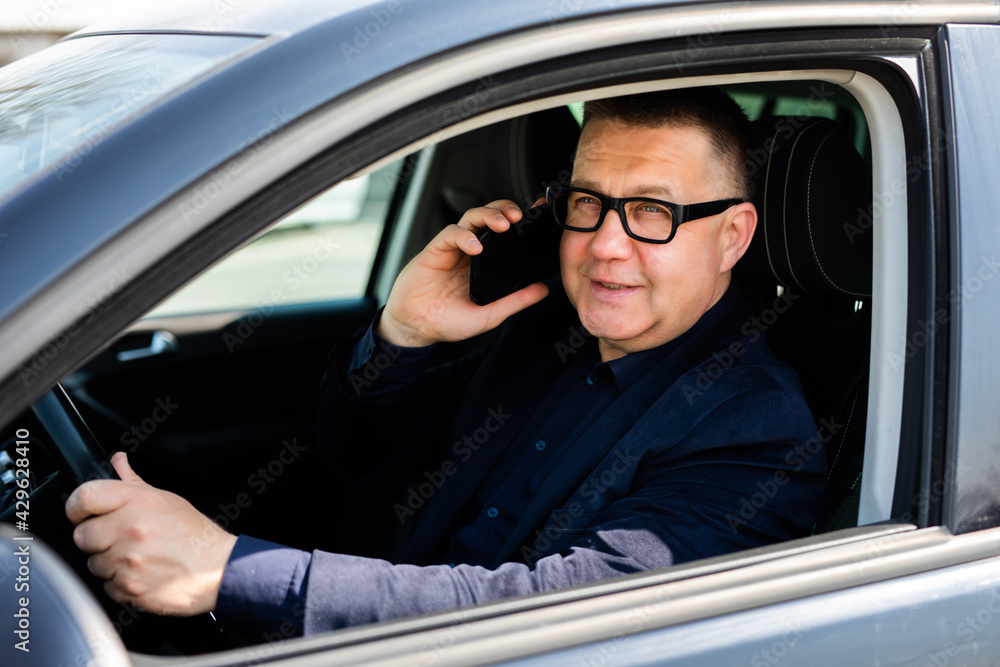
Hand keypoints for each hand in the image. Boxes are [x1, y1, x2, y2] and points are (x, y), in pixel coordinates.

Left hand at [65, 452, 237, 615]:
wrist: (217, 568)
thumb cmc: (193, 534)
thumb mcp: (166, 499)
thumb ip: (134, 481)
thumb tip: (118, 461)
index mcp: (138, 502)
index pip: (85, 496)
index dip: (76, 506)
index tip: (80, 513)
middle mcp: (131, 529)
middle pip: (82, 535)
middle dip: (97, 539)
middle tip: (120, 539)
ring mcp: (129, 560)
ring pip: (94, 563)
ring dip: (109, 563)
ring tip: (137, 558)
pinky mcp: (129, 587)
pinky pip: (107, 586)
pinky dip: (121, 583)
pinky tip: (142, 574)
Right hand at [378, 198, 549, 346]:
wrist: (415, 328)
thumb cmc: (448, 322)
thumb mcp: (490, 315)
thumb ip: (516, 301)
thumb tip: (543, 290)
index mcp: (486, 264)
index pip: (505, 234)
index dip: (520, 221)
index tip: (538, 215)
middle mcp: (470, 252)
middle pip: (489, 217)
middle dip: (505, 210)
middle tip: (519, 216)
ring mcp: (453, 249)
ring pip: (471, 218)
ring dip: (488, 215)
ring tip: (502, 224)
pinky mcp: (435, 250)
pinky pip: (450, 233)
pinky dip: (463, 236)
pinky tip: (474, 246)